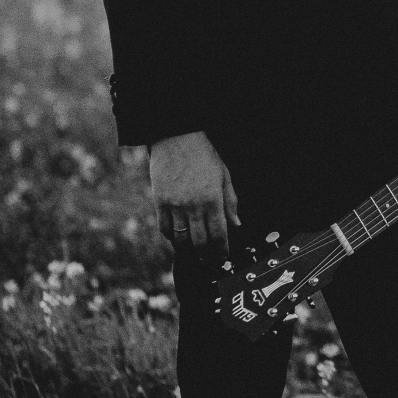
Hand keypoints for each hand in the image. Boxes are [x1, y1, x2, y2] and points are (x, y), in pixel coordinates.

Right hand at [149, 131, 239, 253]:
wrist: (176, 137)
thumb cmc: (204, 154)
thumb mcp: (224, 175)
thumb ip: (230, 201)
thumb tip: (236, 225)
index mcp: (213, 199)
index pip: (219, 234)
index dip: (222, 250)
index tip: (223, 257)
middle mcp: (193, 205)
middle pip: (200, 242)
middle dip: (206, 255)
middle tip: (209, 259)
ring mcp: (175, 205)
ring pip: (181, 239)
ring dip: (188, 249)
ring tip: (195, 253)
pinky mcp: (160, 202)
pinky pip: (164, 228)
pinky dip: (171, 237)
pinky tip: (177, 238)